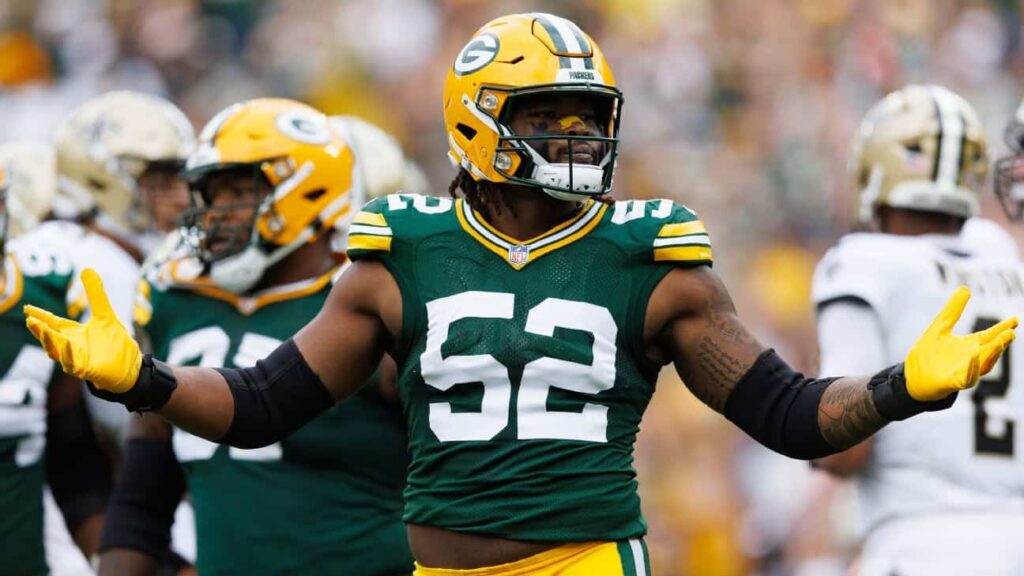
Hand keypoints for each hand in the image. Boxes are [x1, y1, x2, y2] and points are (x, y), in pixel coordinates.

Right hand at [24, 268, 141, 392]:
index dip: (41, 316)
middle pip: (50, 337)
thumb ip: (96, 294)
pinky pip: (73, 365)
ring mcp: (77, 359)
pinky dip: (69, 356)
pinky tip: (68, 345)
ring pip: (57, 352)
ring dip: (49, 341)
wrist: (130, 366)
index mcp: (74, 333)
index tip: (28, 308)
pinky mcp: (86, 370)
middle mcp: (72, 346)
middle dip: (40, 329)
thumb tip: (87, 269)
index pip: (53, 322)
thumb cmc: (115, 343)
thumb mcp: (105, 314)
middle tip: (30, 319)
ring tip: (42, 330)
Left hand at [905, 286, 1016, 400]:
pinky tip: (974, 354)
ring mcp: (964, 372)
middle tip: (1011, 332)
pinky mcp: (953, 382)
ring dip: (992, 354)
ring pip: (984, 364)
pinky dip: (972, 368)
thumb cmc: (927, 354)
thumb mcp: (939, 327)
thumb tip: (965, 288)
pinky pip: (967, 377)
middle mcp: (971, 359)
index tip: (1015, 320)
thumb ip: (952, 310)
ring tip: (1000, 341)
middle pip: (991, 350)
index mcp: (969, 346)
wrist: (911, 376)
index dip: (1002, 328)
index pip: (989, 336)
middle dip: (1001, 342)